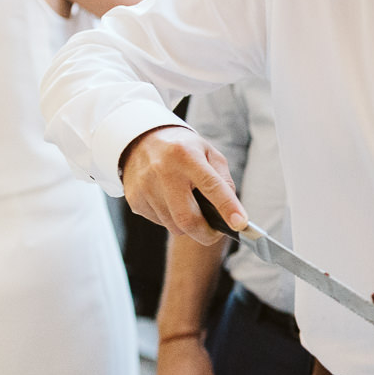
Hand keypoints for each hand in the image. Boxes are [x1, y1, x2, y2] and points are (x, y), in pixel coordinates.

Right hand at [120, 126, 243, 243]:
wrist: (141, 140)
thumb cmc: (182, 150)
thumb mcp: (208, 153)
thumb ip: (223, 180)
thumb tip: (231, 212)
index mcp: (186, 155)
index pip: (211, 186)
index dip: (227, 207)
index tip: (239, 224)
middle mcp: (162, 170)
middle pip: (187, 218)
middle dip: (206, 234)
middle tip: (215, 232)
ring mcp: (145, 186)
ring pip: (174, 225)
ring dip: (187, 224)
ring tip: (187, 203)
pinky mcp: (134, 199)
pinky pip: (160, 222)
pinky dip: (170, 218)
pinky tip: (169, 200)